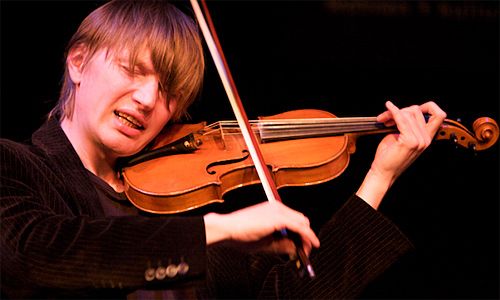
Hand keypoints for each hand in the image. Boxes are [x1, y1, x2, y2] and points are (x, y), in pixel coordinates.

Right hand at [204, 201, 319, 255]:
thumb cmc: (239, 234)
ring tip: (307, 251)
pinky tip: (311, 245)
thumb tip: (295, 249)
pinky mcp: (279, 219)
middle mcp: (277, 207)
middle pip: (301, 220)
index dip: (300, 233)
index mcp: (272, 210)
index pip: (293, 219)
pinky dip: (308, 237)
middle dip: (306, 236)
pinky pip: (300, 228)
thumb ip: (281, 244)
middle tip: (306, 250)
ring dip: (307, 238)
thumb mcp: (264, 241)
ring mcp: (278, 211)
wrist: (227, 228)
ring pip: (303, 223)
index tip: (302, 245)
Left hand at [356, 101, 445, 208]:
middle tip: (386, 117)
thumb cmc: (389, 157)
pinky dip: (394, 111)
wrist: (383, 172)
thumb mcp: (401, 137)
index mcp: (427, 138)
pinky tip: (388, 108)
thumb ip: (406, 125)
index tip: (410, 108)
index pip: (437, 115)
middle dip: (400, 110)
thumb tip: (401, 110)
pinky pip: (402, 119)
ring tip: (383, 119)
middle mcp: (426, 139)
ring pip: (408, 114)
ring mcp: (419, 140)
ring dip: (392, 113)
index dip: (427, 107)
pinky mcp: (409, 141)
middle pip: (417, 111)